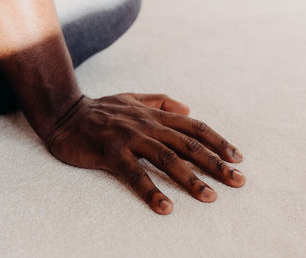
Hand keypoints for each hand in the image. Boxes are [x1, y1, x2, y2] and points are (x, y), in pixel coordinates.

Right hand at [45, 93, 244, 214]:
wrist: (66, 113)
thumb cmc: (104, 108)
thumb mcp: (135, 98)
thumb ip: (162, 102)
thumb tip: (188, 109)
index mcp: (157, 115)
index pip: (196, 128)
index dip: (219, 142)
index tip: (237, 158)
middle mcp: (149, 126)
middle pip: (190, 146)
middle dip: (216, 164)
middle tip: (238, 181)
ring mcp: (131, 138)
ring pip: (168, 159)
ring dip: (191, 179)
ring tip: (210, 197)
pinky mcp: (112, 153)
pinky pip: (135, 174)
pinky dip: (151, 191)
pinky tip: (165, 208)